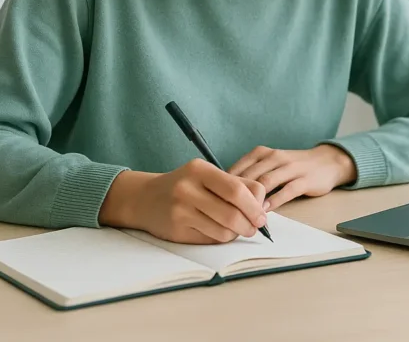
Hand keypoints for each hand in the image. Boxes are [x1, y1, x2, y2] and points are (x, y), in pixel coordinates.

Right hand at [99, 160, 267, 243]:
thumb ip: (235, 185)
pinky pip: (211, 240)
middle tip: (254, 227)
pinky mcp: (177, 230)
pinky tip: (216, 230)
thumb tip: (263, 206)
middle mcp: (188, 188)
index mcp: (200, 170)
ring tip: (235, 229)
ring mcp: (180, 210)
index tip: (261, 214)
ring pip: (224, 231)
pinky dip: (220, 239)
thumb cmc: (186, 186)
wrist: (145, 198)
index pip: (238, 189)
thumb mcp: (207, 176)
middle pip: (233, 213)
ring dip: (236, 234)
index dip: (255, 205)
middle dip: (250, 224)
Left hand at [228, 144, 356, 211]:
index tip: (216, 199)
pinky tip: (264, 212)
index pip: (239, 167)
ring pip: (267, 182)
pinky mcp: (304, 179)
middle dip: (237, 194)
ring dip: (254, 199)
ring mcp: (290, 168)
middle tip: (225, 210)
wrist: (326, 162)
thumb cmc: (292, 166)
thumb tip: (224, 191)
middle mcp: (275, 157)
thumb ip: (250, 174)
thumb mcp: (269, 163)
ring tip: (242, 214)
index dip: (226, 184)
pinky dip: (274, 201)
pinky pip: (286, 191)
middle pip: (251, 175)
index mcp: (262, 153)